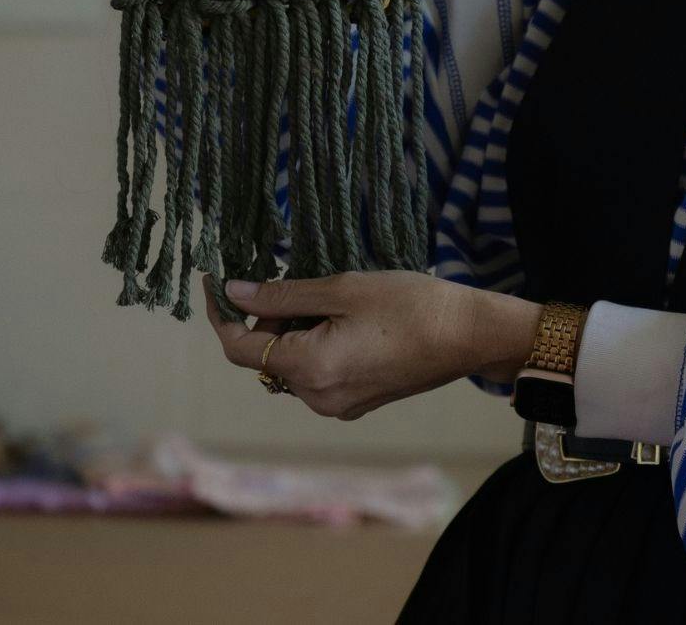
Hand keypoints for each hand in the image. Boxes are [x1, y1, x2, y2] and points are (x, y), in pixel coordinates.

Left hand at [201, 271, 540, 421]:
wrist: (469, 335)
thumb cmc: (412, 305)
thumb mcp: (344, 289)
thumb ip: (284, 294)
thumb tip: (234, 292)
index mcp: (309, 368)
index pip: (238, 348)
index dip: (220, 315)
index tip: (216, 282)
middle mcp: (316, 398)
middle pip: (265, 358)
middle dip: (267, 319)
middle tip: (293, 280)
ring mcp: (338, 406)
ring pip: (291, 367)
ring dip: (293, 333)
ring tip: (328, 300)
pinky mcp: (357, 404)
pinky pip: (317, 376)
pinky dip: (315, 348)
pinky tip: (346, 322)